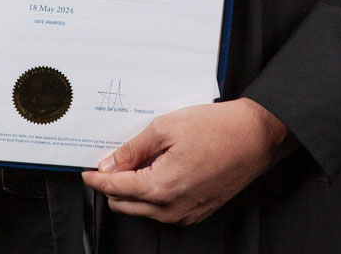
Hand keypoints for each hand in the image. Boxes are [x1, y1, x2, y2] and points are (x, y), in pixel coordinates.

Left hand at [81, 98, 291, 225]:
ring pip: (143, 208)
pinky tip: (160, 169)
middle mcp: (171, 209)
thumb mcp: (166, 127)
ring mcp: (185, 214)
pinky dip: (153, 193)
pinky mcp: (196, 212)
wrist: (254, 137)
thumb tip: (110, 163)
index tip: (86, 172)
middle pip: (125, 204)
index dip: (96, 178)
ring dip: (134, 189)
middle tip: (112, 160)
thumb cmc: (217, 129)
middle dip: (113, 184)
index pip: (115, 188)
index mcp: (160, 188)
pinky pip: (163, 209)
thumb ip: (133, 149)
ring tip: (141, 159)